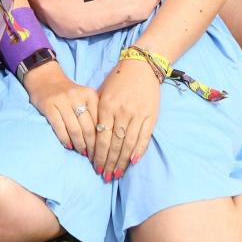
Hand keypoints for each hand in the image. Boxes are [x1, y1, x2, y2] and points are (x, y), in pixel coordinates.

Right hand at [22, 62, 99, 156]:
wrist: (45, 78)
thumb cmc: (69, 93)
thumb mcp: (85, 97)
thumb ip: (94, 112)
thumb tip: (102, 138)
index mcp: (89, 94)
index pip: (99, 121)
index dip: (102, 138)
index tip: (103, 150)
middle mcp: (77, 96)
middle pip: (88, 127)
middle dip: (92, 146)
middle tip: (94, 157)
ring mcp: (61, 101)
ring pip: (74, 129)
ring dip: (80, 145)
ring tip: (82, 152)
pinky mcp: (48, 105)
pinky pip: (59, 127)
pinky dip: (65, 139)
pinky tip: (69, 146)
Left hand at [93, 59, 160, 180]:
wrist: (141, 66)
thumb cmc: (118, 80)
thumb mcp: (102, 93)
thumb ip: (97, 113)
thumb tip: (91, 136)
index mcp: (107, 107)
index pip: (101, 137)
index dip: (98, 154)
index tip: (95, 166)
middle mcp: (121, 112)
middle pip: (113, 144)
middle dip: (108, 162)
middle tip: (105, 176)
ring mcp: (137, 115)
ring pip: (128, 144)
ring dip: (122, 161)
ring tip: (117, 174)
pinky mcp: (150, 116)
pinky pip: (143, 137)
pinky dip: (138, 151)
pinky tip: (132, 162)